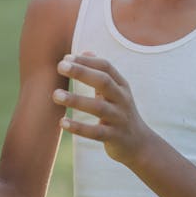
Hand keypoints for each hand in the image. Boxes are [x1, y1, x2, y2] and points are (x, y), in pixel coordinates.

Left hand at [52, 53, 152, 167]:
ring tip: (55, 94)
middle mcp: (122, 99)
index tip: (66, 58)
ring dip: (76, 100)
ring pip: (98, 107)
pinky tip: (62, 122)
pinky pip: (95, 132)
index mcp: (121, 86)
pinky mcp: (114, 137)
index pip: (105, 67)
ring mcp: (119, 118)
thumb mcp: (115, 91)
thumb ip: (100, 73)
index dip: (86, 61)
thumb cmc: (120, 112)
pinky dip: (79, 127)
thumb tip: (84, 52)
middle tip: (60, 66)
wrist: (139, 144)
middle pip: (103, 81)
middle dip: (81, 72)